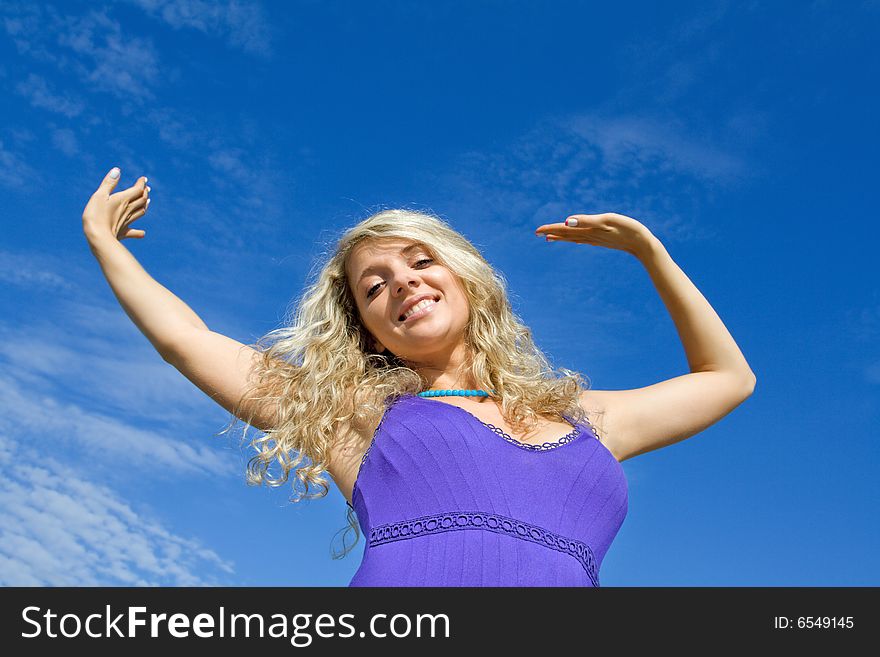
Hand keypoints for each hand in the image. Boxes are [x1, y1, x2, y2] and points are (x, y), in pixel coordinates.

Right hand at [82, 167, 150, 242]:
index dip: (141, 183)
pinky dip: (139, 232)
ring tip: (146, 202)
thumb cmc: (96, 215)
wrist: (98, 237)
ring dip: (144, 206)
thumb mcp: (99, 195)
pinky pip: (133, 232)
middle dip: (144, 193)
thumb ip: (109, 183)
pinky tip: (142, 234)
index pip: (137, 190)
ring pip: (140, 212)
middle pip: (141, 200)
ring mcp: (127, 222)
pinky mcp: (123, 233)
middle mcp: (128, 210)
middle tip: (147, 189)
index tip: (144, 179)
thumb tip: (117, 170)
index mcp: (123, 200)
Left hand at [534, 213, 655, 256]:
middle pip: (566, 235)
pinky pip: (584, 240)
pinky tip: (574, 240)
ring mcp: (596, 240)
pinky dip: (575, 239)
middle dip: (552, 233)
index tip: (536, 231)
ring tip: (549, 238)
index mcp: (588, 230)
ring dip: (561, 237)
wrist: (643, 244)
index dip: (550, 229)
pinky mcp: (603, 240)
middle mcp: (589, 236)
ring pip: (574, 238)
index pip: (564, 229)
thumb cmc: (627, 230)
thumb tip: (566, 221)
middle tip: (537, 233)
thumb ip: (586, 221)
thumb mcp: (606, 221)